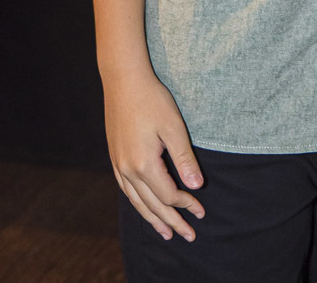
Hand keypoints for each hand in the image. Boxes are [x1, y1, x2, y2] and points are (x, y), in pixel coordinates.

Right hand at [103, 64, 205, 240]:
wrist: (123, 80)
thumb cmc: (152, 100)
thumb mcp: (173, 127)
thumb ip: (184, 159)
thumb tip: (196, 187)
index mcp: (144, 164)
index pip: (169, 195)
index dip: (186, 205)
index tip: (201, 210)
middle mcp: (127, 170)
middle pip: (152, 205)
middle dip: (172, 221)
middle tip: (188, 236)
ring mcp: (118, 165)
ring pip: (137, 201)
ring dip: (153, 218)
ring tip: (165, 233)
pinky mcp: (114, 157)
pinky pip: (126, 190)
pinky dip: (138, 203)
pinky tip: (144, 207)